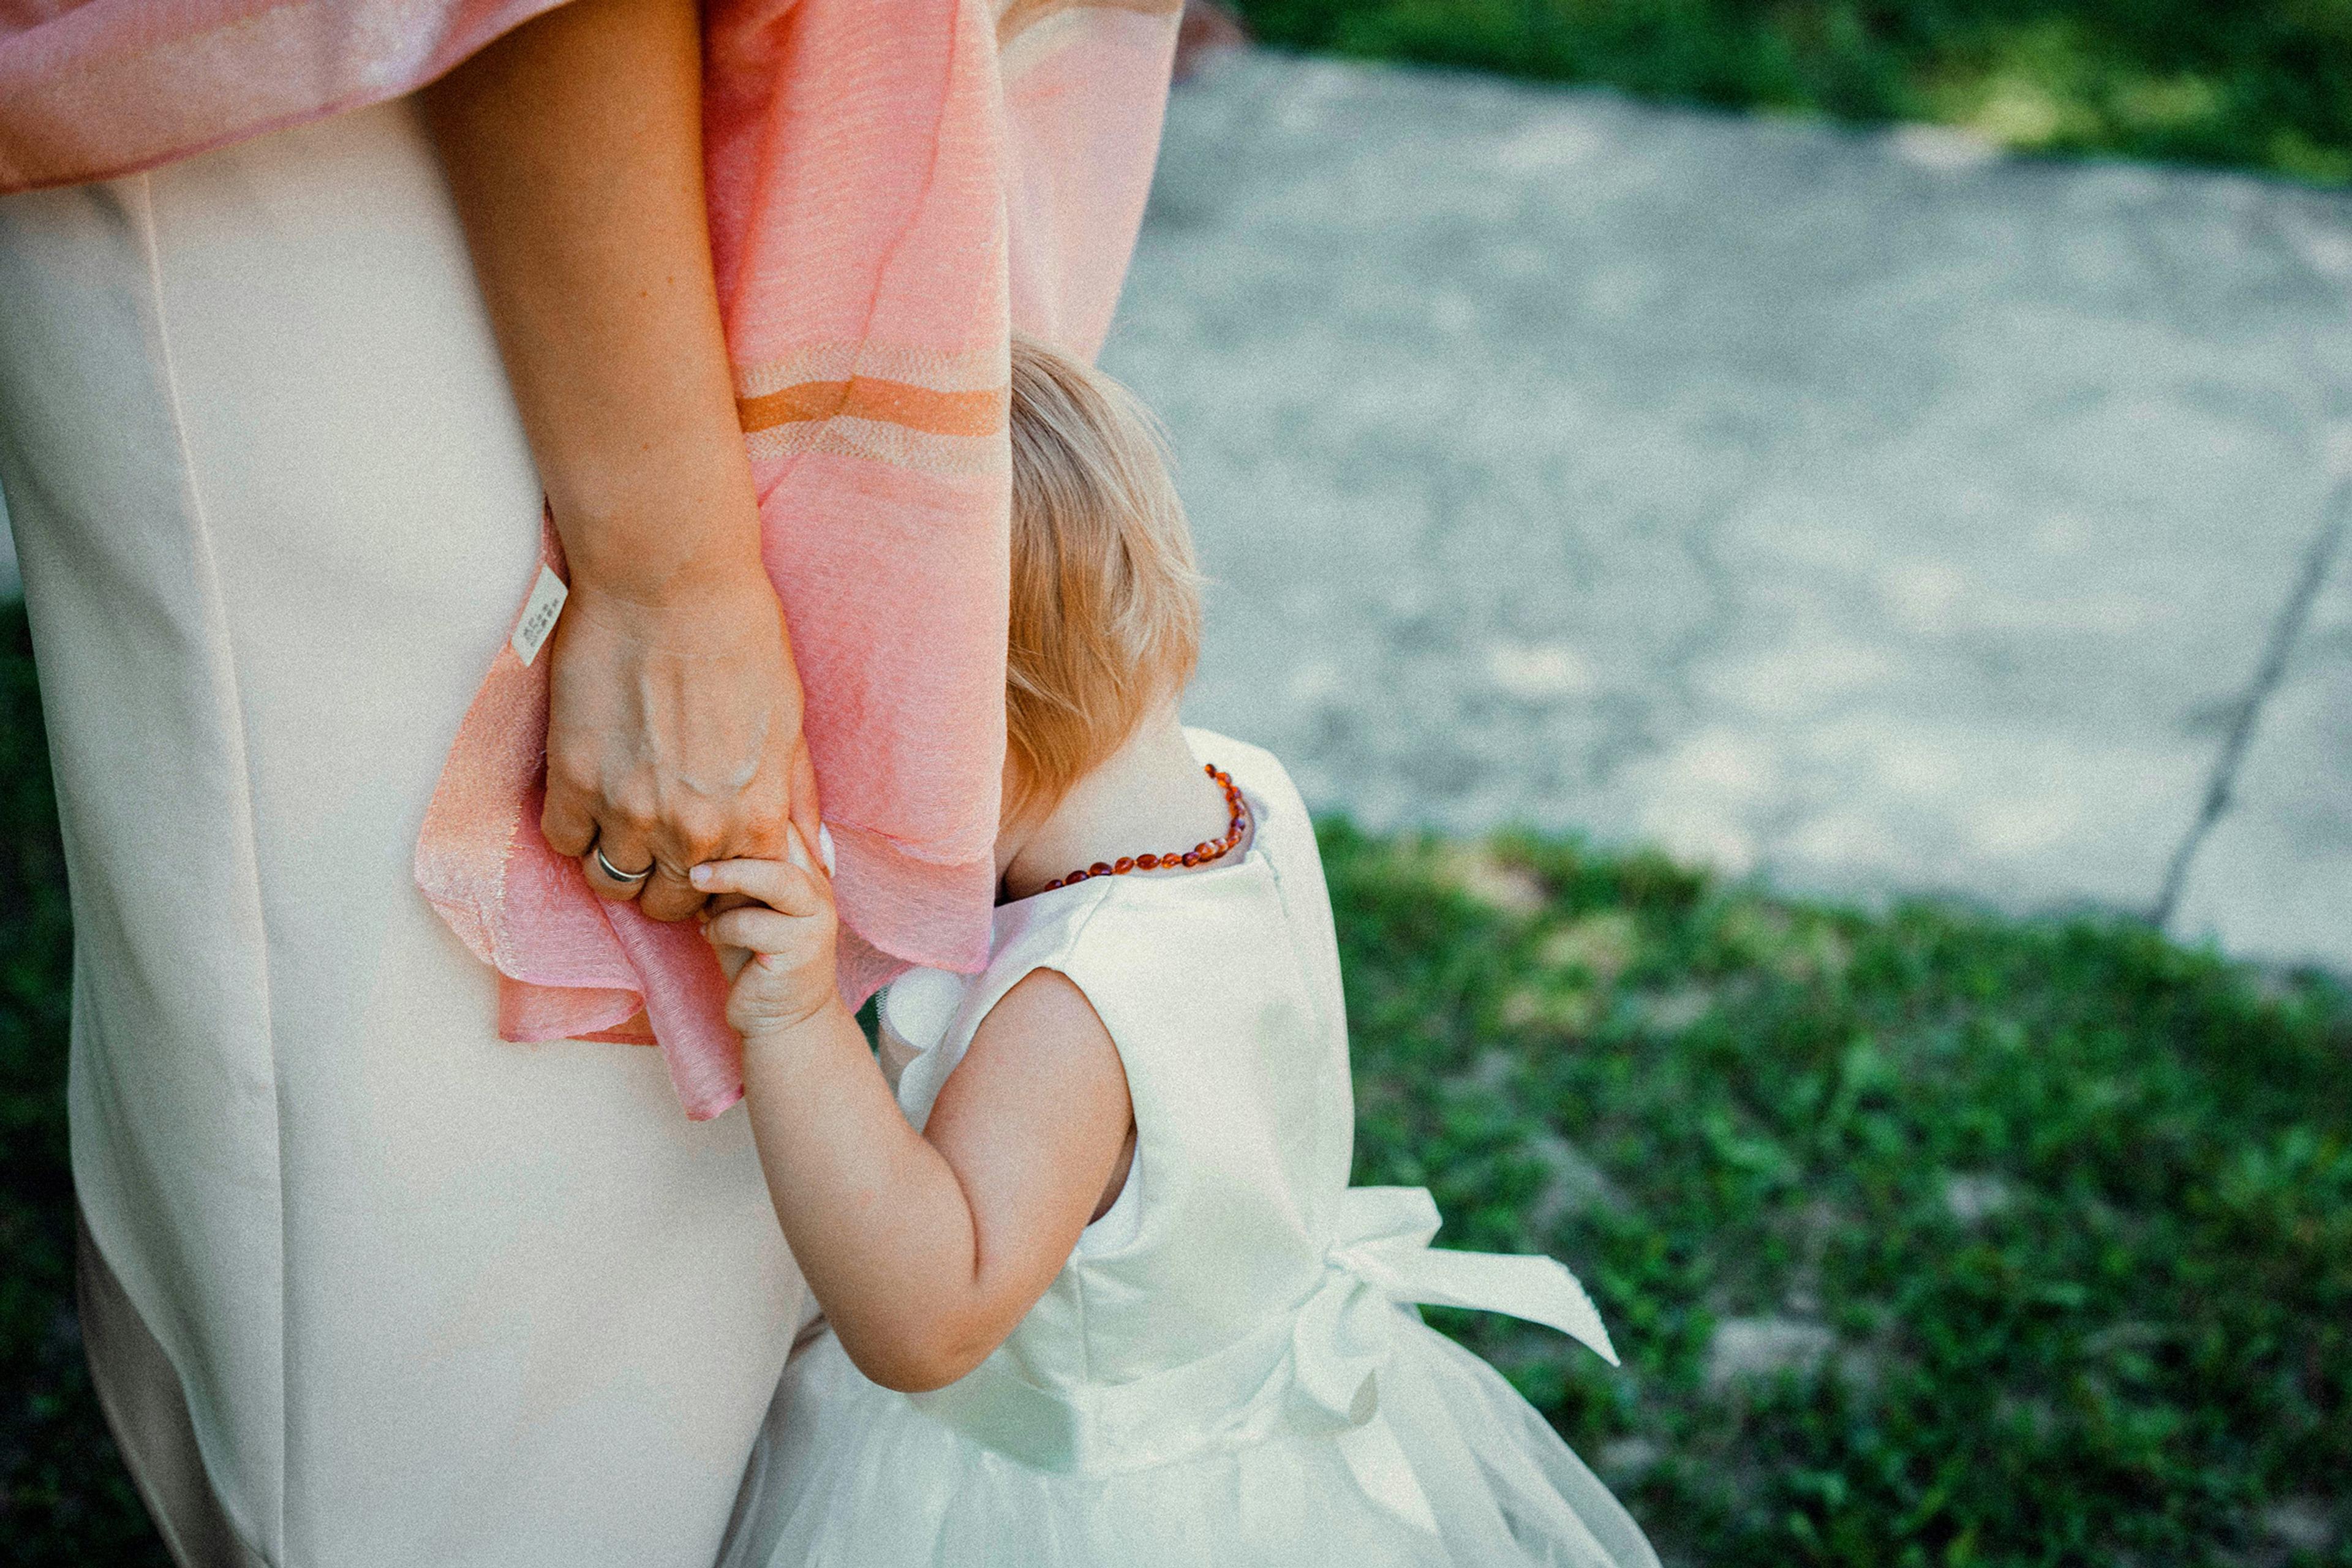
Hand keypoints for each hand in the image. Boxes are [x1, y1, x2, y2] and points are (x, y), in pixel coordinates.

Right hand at [540, 562, 821, 920]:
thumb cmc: (741, 637)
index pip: (735, 897)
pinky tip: (589, 794)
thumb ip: (794, 796)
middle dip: (666, 883)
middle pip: (668, 905)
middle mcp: (694, 829)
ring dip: (618, 861)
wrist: (670, 583)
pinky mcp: (574, 780)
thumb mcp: (790, 722)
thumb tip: (812, 852)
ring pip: (612, 883)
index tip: (709, 864)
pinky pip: (564, 841)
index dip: (721, 886)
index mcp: (754, 817)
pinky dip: (574, 828)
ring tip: (622, 821)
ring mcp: (630, 809)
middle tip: (661, 843)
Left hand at [695, 829, 840, 1037]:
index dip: (751, 810)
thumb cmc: (755, 958)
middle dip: (736, 836)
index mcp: (806, 870)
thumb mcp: (743, 906)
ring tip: (696, 881)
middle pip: (787, 839)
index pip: (786, 821)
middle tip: (693, 844)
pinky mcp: (799, 952)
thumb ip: (735, 875)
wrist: (782, 1021)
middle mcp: (819, 889)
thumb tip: (692, 839)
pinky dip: (721, 926)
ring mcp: (814, 920)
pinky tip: (709, 934)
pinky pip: (752, 925)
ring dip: (728, 877)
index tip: (706, 812)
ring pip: (776, 879)